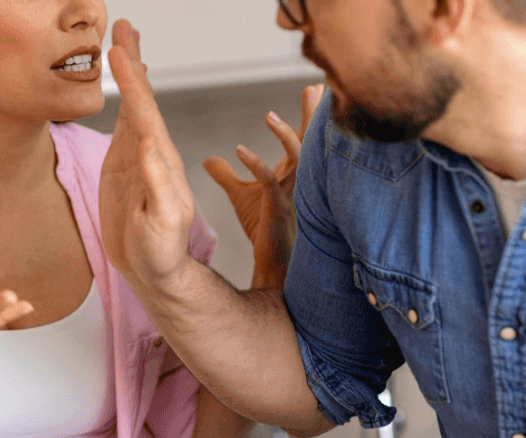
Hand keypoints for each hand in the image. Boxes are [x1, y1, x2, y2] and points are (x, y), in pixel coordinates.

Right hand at [100, 20, 197, 288]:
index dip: (132, 81)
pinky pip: (127, 124)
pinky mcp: (127, 166)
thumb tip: (148, 143)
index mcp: (161, 161)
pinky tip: (125, 86)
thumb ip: (156, 185)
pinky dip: (125, 99)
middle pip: (142, 99)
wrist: (156, 271)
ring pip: (135, 106)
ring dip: (130, 74)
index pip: (145, 113)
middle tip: (123, 28)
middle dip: (132, 63)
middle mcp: (152, 151)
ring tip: (122, 43)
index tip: (120, 51)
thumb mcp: (161, 222)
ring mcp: (139, 157)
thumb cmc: (162, 252)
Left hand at [204, 84, 324, 289]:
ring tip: (269, 115)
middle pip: (309, 141)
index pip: (303, 137)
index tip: (313, 88)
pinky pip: (269, 181)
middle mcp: (297, 179)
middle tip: (316, 86)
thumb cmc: (262, 228)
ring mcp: (290, 194)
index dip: (308, 114)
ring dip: (285, 135)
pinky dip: (255, 164)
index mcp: (292, 173)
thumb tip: (209, 158)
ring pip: (297, 158)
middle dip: (313, 114)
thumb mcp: (241, 195)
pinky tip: (238, 150)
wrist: (271, 262)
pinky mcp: (277, 207)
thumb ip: (226, 175)